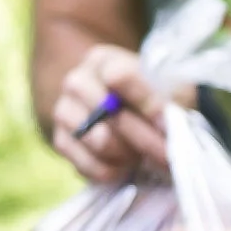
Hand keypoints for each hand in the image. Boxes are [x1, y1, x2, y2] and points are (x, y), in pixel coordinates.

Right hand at [49, 44, 187, 182]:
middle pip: (106, 111)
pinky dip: (112, 170)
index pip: (119, 76)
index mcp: (103, 60)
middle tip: (165, 152)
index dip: (146, 101)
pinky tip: (125, 166)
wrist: (134, 118)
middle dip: (142, 137)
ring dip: (127, 154)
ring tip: (143, 155)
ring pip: (98, 140)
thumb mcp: (169, 91)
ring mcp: (64, 111)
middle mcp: (77, 81)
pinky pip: (87, 165)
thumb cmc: (156, 100)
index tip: (165, 122)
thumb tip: (161, 121)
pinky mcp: (61, 142)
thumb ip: (167, 100)